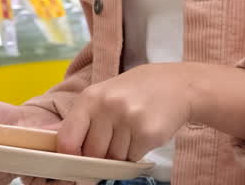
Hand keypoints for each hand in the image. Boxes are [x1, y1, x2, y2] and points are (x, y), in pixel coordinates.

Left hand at [56, 63, 195, 162]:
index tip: (75, 160)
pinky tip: (143, 133)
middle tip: (113, 140)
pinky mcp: (148, 133)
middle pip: (92, 153)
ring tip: (131, 131)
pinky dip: (136, 152)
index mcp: (90, 98)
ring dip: (121, 152)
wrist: (177, 84)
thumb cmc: (136, 91)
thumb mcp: (105, 95)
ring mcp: (128, 119)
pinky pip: (132, 158)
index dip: (70, 155)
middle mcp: (108, 107)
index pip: (67, 139)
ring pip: (113, 158)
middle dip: (100, 154)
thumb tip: (67, 151)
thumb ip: (85, 120)